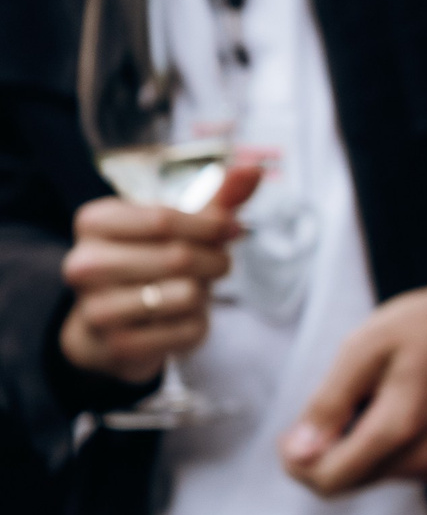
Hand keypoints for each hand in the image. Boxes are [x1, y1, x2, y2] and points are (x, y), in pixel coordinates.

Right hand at [57, 164, 261, 382]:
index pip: (165, 219)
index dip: (212, 226)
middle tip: (218, 265)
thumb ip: (218, 198)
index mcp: (94, 222)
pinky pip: (188, 330)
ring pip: (187, 294)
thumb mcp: (179, 226)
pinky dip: (198, 324)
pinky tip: (178, 320)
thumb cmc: (152, 261)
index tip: (232, 229)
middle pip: (179, 256)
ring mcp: (96, 308)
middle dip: (215, 261)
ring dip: (205, 294)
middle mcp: (83, 263)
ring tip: (189, 291)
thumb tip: (254, 169)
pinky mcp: (118, 345)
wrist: (111, 325)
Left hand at [278, 252, 426, 496]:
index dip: (298, 460)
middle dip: (324, 453)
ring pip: (367, 476)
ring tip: (369, 399)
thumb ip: (328, 403)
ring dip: (352, 447)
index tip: (295, 428)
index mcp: (400, 428)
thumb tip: (297, 452)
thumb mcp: (364, 348)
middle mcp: (423, 458)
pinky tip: (390, 408)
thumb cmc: (425, 325)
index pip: (328, 480)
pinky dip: (377, 446)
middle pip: (345, 482)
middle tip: (332, 405)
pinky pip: (392, 468)